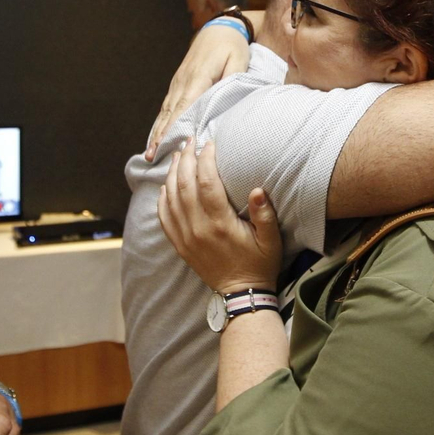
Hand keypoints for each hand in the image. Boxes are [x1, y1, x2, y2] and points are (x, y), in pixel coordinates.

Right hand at [145, 25, 251, 160]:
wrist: (219, 30)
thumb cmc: (231, 47)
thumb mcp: (238, 61)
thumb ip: (232, 81)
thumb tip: (224, 102)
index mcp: (198, 77)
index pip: (185, 106)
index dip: (175, 126)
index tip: (166, 142)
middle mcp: (184, 81)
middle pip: (170, 113)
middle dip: (160, 135)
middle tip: (152, 155)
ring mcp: (178, 82)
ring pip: (166, 111)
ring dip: (157, 131)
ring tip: (150, 152)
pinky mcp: (178, 83)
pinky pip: (167, 106)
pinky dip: (161, 122)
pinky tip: (156, 136)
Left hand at [159, 139, 281, 293]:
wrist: (241, 293)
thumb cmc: (259, 264)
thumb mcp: (271, 240)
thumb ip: (264, 214)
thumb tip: (257, 189)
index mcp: (220, 224)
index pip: (207, 182)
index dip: (206, 159)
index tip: (209, 143)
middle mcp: (198, 228)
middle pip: (185, 185)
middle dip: (187, 159)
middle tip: (190, 141)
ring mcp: (186, 237)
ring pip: (171, 198)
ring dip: (173, 173)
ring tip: (179, 155)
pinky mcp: (180, 245)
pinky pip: (164, 217)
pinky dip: (162, 198)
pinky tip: (166, 184)